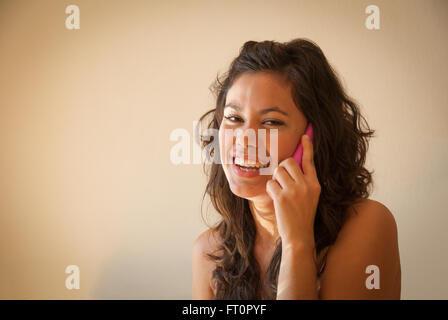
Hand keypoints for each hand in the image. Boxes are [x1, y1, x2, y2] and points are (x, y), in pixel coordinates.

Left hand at [266, 134, 320, 248]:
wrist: (300, 236)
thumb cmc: (302, 216)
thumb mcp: (310, 197)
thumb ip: (304, 182)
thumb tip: (291, 166)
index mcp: (314, 184)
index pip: (310, 161)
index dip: (307, 147)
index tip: (305, 136)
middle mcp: (306, 185)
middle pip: (289, 162)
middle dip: (282, 169)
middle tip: (282, 181)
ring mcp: (294, 191)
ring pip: (277, 171)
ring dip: (275, 180)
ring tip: (281, 192)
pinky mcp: (282, 197)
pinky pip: (270, 184)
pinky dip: (270, 191)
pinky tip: (277, 200)